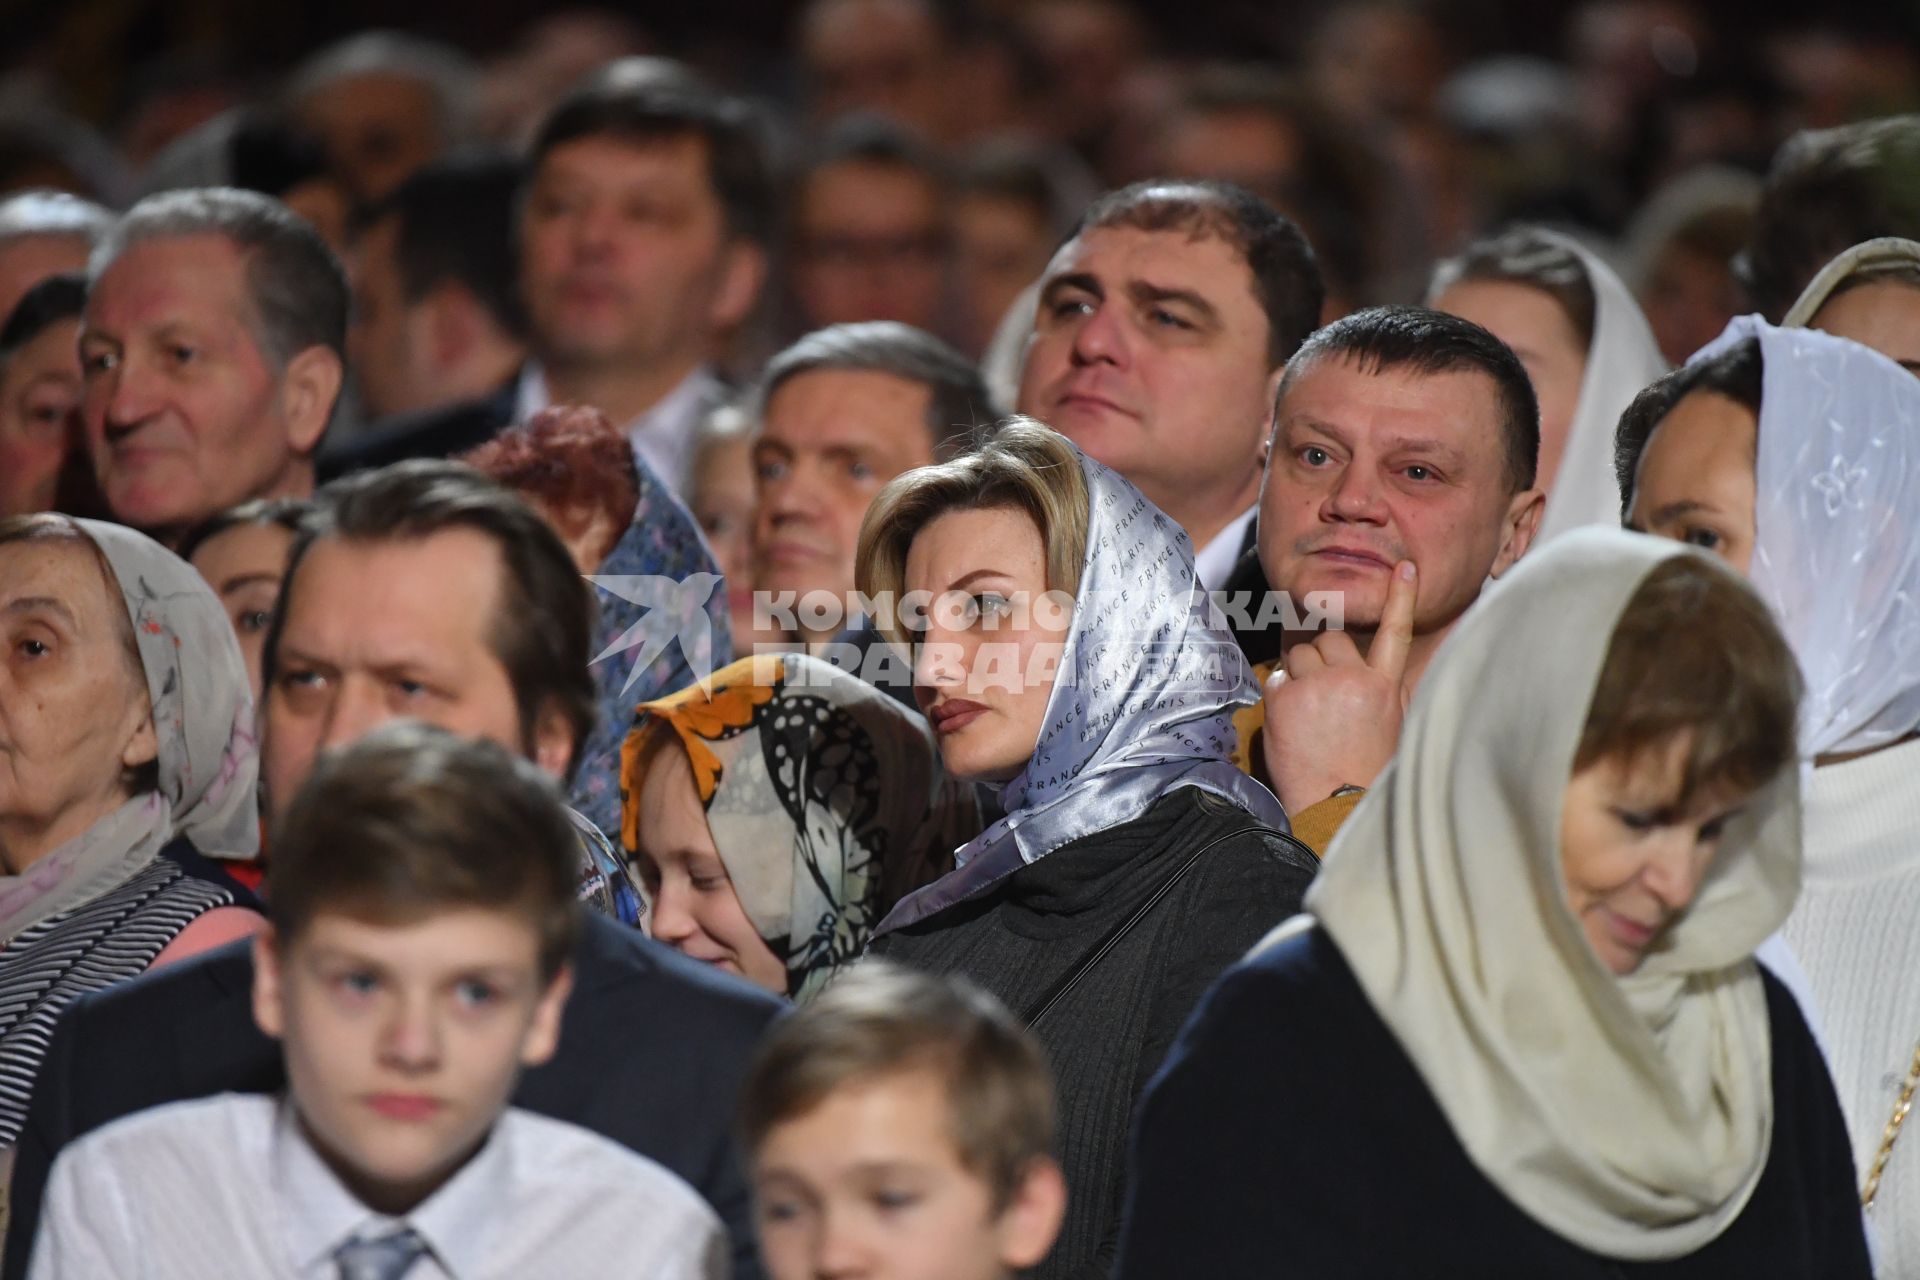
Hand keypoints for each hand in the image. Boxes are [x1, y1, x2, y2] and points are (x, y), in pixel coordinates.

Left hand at [1261, 559, 1415, 814]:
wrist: (1338, 808)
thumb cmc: (1365, 774)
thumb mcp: (1391, 727)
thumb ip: (1379, 691)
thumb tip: (1365, 669)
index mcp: (1385, 687)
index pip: (1395, 633)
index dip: (1400, 598)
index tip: (1404, 567)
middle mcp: (1354, 678)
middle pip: (1328, 638)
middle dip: (1318, 654)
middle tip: (1317, 688)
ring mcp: (1319, 685)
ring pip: (1298, 652)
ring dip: (1297, 672)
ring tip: (1306, 712)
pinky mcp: (1286, 697)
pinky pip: (1276, 677)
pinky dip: (1279, 694)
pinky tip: (1291, 723)